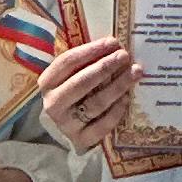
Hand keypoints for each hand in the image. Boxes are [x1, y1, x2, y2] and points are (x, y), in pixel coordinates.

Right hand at [37, 36, 136, 157]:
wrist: (69, 130)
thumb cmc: (74, 96)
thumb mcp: (72, 77)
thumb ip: (86, 63)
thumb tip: (113, 45)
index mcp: (47, 83)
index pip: (67, 62)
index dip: (90, 50)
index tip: (112, 42)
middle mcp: (53, 103)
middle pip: (81, 82)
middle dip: (105, 67)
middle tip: (125, 56)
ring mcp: (66, 124)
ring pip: (95, 103)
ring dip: (118, 86)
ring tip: (134, 73)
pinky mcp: (81, 139)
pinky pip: (102, 124)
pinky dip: (117, 110)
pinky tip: (127, 98)